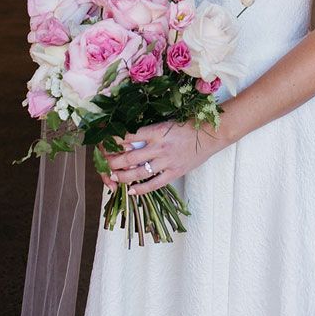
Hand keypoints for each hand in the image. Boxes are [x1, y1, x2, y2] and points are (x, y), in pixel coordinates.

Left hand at [101, 119, 223, 194]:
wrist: (210, 135)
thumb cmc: (187, 126)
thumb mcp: (166, 123)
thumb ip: (149, 133)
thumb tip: (128, 139)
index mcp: (156, 131)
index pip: (128, 136)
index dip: (113, 141)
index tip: (104, 143)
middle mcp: (159, 147)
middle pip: (129, 156)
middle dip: (113, 161)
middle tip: (103, 164)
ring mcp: (167, 161)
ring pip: (138, 173)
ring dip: (123, 176)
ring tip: (113, 178)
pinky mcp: (174, 173)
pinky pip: (154, 184)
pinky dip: (141, 189)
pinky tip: (131, 191)